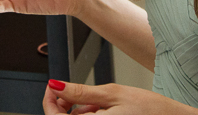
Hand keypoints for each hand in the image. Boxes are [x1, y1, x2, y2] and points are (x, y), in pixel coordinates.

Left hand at [43, 80, 197, 114]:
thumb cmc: (149, 109)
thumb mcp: (112, 93)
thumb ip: (80, 92)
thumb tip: (55, 85)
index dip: (48, 101)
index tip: (52, 86)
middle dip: (65, 106)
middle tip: (75, 91)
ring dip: (79, 112)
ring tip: (98, 100)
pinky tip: (103, 109)